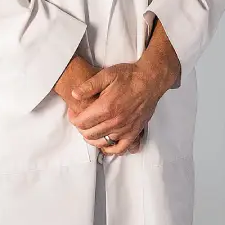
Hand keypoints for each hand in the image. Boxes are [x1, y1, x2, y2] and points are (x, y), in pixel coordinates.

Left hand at [61, 26, 180, 158]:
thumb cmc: (129, 76)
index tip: (74, 112)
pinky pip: (120, 148)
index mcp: (105, 107)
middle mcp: (114, 121)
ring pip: (102, 142)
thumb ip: (88, 86)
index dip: (73, 118)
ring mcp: (125, 128)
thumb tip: (74, 95)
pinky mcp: (134, 132)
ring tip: (90, 129)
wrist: (150, 80)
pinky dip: (111, 149)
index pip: (81, 122)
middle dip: (81, 128)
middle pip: (89, 134)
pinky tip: (105, 145)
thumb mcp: (106, 75)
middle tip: (81, 120)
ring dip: (92, 138)